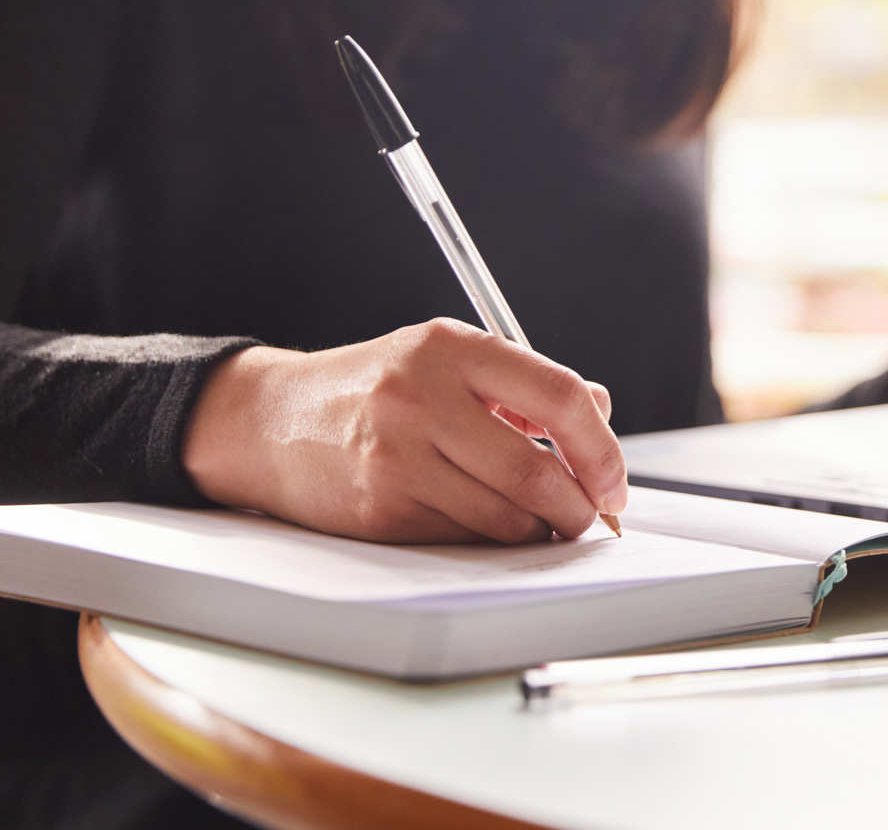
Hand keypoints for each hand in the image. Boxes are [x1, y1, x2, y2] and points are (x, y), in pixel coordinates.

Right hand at [181, 317, 623, 543]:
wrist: (272, 422)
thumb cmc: (377, 390)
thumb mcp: (447, 360)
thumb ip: (524, 386)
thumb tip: (601, 413)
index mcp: (452, 348)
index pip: (559, 398)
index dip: (602, 450)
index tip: (614, 482)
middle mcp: (422, 397)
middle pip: (536, 472)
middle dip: (578, 507)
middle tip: (587, 517)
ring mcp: (397, 456)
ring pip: (504, 517)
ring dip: (537, 531)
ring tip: (538, 522)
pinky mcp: (380, 509)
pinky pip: (463, 539)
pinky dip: (489, 540)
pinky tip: (482, 523)